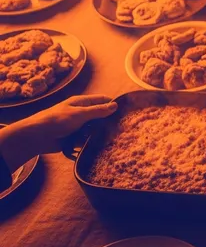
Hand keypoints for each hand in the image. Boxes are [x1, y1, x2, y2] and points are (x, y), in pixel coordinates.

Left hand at [1, 95, 116, 167]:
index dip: (112, 104)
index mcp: (81, 103)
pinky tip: (102, 145)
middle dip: (108, 120)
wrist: (38, 136)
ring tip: (114, 137)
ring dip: (100, 133)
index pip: (102, 100)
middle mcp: (81, 113)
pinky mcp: (76, 138)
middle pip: (100, 115)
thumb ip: (98, 111)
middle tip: (123, 127)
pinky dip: (93, 142)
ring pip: (95, 128)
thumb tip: (116, 106)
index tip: (126, 110)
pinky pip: (88, 139)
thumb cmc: (57, 120)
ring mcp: (79, 126)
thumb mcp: (80, 113)